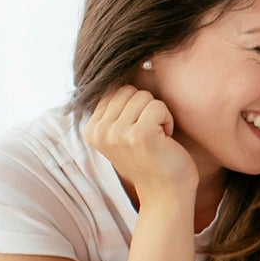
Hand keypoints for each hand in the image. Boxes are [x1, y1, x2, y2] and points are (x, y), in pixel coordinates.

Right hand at [85, 85, 196, 200]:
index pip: (115, 90)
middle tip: (150, 135)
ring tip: (157, 139)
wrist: (167, 194)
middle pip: (129, 90)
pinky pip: (158, 106)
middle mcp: (99, 131)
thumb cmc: (152, 159)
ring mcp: (117, 133)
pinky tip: (165, 141)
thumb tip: (117, 67)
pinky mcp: (139, 135)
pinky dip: (168, 121)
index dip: (135, 106)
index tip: (138, 132)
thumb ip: (115, 108)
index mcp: (91, 129)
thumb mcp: (123, 133)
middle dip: (147, 108)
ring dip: (159, 115)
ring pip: (144, 96)